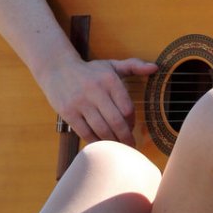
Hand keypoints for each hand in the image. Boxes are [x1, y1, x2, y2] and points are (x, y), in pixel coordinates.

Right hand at [40, 56, 156, 144]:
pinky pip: (85, 132)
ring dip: (112, 141)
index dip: (132, 122)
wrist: (56, 68)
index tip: (132, 127)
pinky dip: (95, 141)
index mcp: (109, 79)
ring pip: (101, 129)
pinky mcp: (68, 112)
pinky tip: (100, 144)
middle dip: (126, 137)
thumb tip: (155, 67)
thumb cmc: (89, 71)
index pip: (127, 108)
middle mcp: (95, 90)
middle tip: (130, 146)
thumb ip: (134, 66)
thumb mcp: (111, 65)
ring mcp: (80, 102)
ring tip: (117, 146)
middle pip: (116, 121)